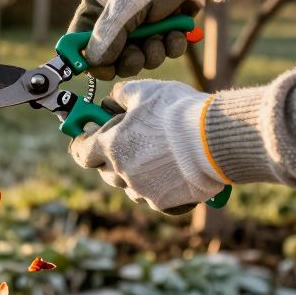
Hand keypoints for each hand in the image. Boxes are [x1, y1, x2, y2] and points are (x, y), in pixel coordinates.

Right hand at [68, 0, 217, 79]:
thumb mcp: (124, 5)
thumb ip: (107, 36)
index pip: (79, 42)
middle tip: (138, 53)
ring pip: (138, 61)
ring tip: (161, 35)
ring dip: (152, 53)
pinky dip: (170, 47)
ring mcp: (138, 31)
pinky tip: (176, 31)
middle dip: (128, 60)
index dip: (88, 60)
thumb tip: (93, 64)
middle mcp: (114, 23)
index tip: (102, 71)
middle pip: (110, 60)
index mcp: (95, 11)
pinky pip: (161, 55)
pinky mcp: (160, 35)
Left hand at [69, 80, 226, 213]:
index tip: (88, 137)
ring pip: (129, 185)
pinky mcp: (164, 203)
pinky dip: (157, 185)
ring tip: (154, 154)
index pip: (81, 152)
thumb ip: (121, 94)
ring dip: (134, 172)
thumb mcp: (144, 91)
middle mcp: (122, 173)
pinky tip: (170, 170)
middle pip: (105, 171)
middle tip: (127, 141)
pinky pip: (152, 196)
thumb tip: (112, 98)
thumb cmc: (176, 112)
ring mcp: (143, 191)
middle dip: (111, 157)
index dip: (83, 143)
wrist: (213, 140)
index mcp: (111, 147)